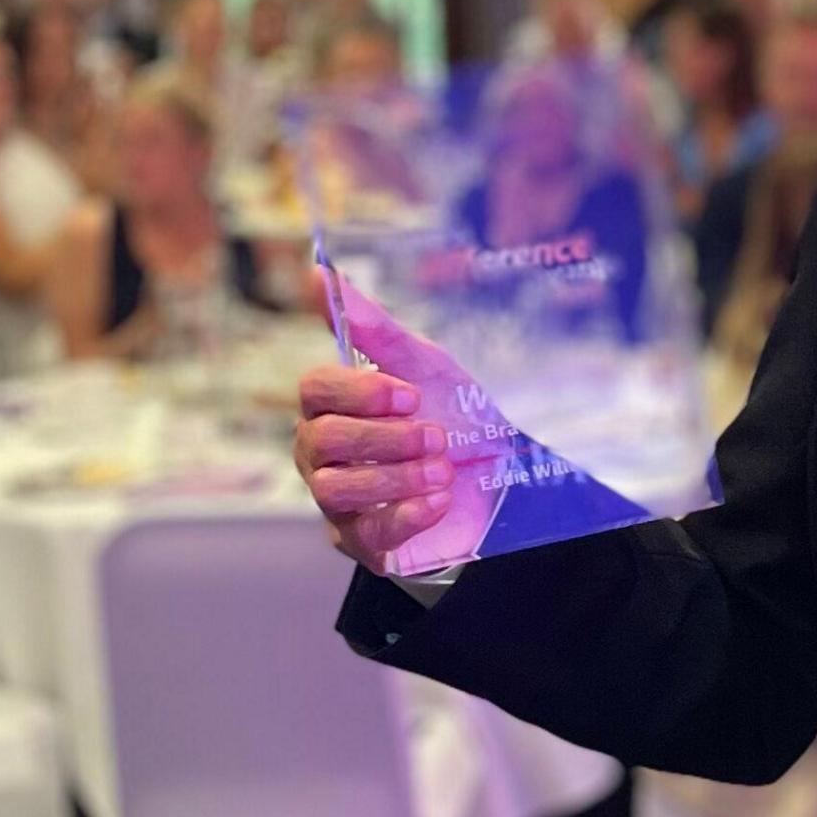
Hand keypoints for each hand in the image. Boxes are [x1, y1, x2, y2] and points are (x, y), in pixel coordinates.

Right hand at [294, 268, 504, 574]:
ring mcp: (339, 503)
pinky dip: (406, 514)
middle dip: (382, 438)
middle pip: (322, 441)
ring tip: (442, 468)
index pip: (314, 391)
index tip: (409, 395)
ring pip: (335, 490)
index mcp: (332, 408)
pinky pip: (366, 535)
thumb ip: (373, 327)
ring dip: (394, 475)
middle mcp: (323, 455)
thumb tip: (319, 272)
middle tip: (434, 435)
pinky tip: (440, 499)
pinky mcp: (365, 543)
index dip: (357, 392)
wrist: (502, 476)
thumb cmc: (452, 414)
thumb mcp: (423, 365)